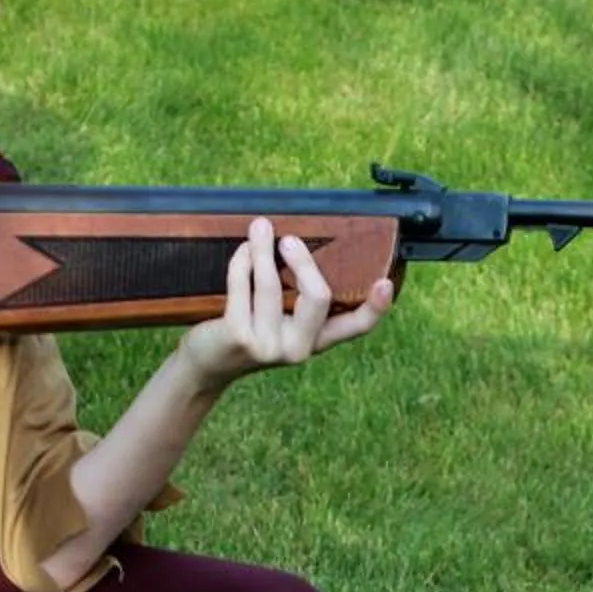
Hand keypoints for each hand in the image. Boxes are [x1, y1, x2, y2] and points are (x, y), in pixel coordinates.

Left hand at [178, 218, 392, 391]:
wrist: (207, 364)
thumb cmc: (246, 329)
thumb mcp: (278, 318)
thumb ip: (294, 292)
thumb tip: (297, 237)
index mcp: (316, 340)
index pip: (356, 327)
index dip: (375, 307)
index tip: (386, 283)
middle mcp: (299, 348)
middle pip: (318, 297)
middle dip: (304, 262)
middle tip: (290, 238)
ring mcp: (269, 346)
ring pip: (272, 285)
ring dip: (264, 250)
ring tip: (259, 228)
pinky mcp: (240, 338)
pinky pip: (242, 287)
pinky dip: (241, 262)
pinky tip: (241, 250)